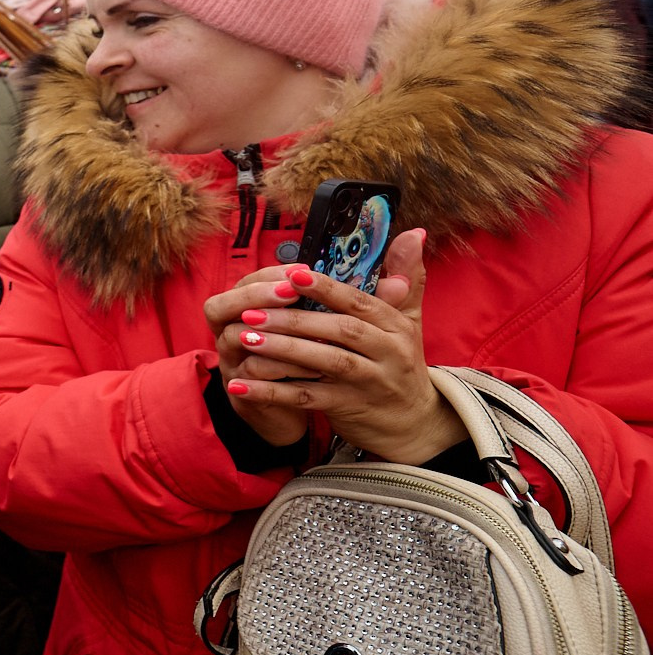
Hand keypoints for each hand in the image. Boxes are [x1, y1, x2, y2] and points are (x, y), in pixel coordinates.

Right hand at [204, 269, 317, 446]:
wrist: (291, 414)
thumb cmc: (300, 366)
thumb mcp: (307, 332)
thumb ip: (318, 306)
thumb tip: (365, 280)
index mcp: (241, 315)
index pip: (240, 284)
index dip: (268, 276)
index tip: (302, 271)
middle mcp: (227, 336)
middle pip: (218, 308)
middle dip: (255, 296)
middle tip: (291, 293)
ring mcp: (230, 364)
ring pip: (234, 338)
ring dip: (273, 331)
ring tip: (310, 332)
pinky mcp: (240, 393)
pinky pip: (253, 375)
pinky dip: (283, 368)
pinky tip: (315, 368)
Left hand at [216, 229, 466, 464]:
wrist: (414, 423)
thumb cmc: (400, 362)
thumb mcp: (409, 321)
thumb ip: (406, 278)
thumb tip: (414, 232)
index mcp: (396, 325)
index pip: (359, 302)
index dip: (326, 288)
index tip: (291, 275)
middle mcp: (388, 352)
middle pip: (339, 331)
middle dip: (293, 319)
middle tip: (250, 311)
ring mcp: (369, 383)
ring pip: (323, 363)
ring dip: (281, 351)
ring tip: (243, 339)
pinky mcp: (350, 409)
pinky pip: (307, 399)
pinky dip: (273, 392)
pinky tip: (240, 385)